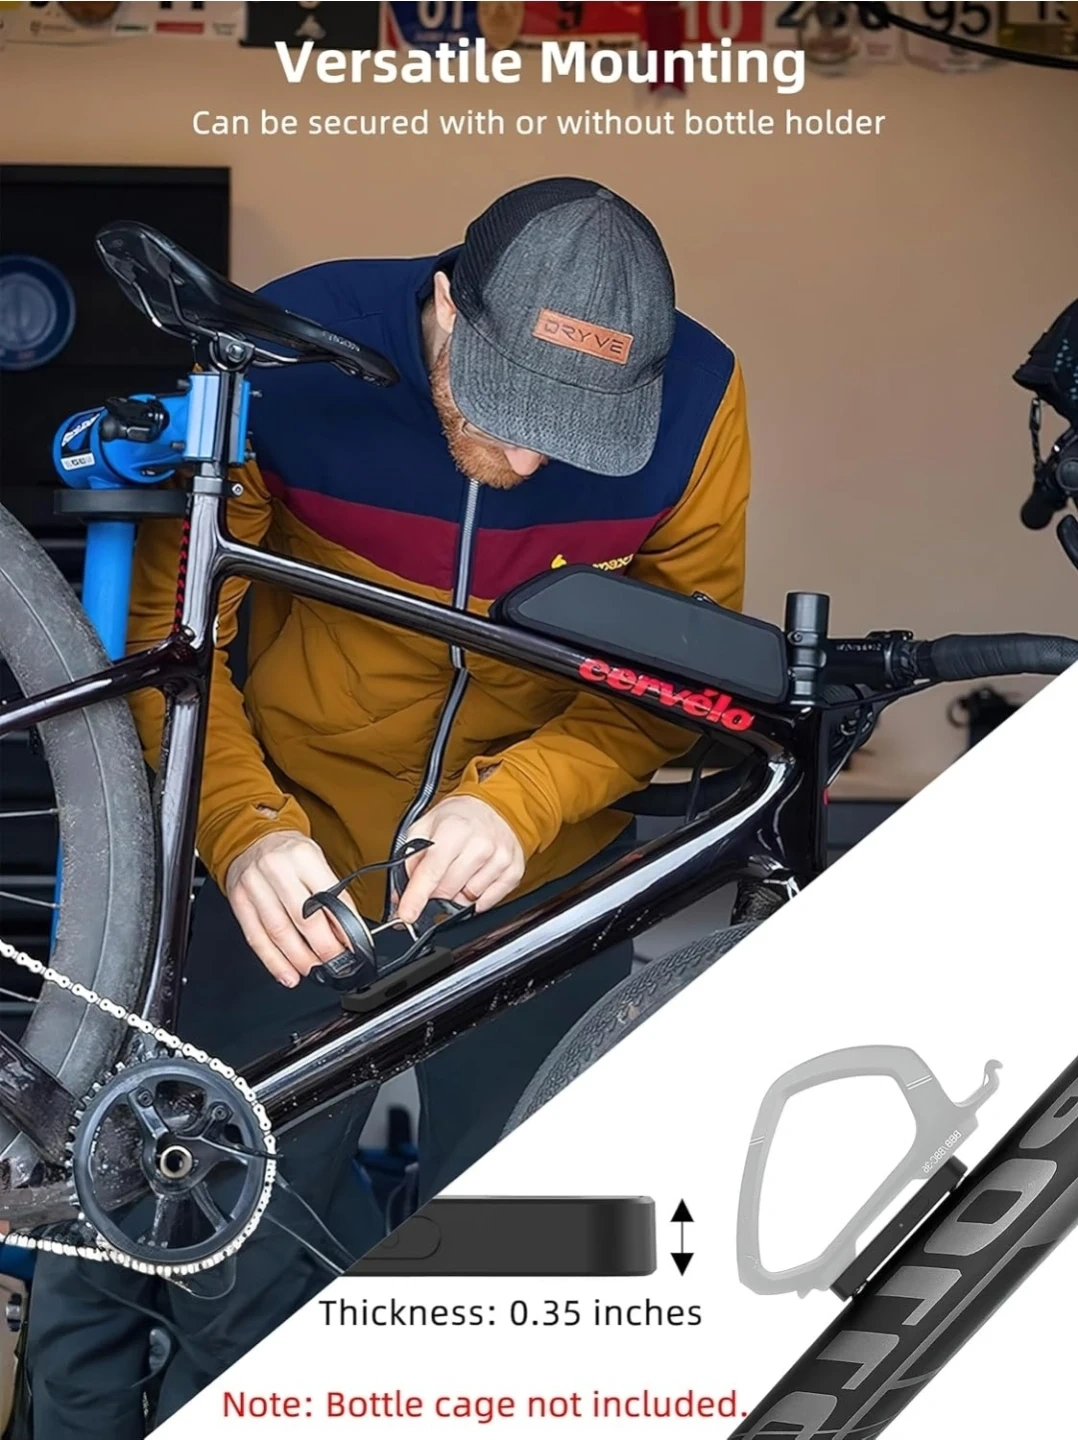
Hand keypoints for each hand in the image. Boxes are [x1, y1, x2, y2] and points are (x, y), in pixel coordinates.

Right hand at [224, 830, 357, 986]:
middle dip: (323, 948)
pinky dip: (273, 960)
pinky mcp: (239, 901)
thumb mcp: (316, 861)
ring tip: (313, 971)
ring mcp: (254, 885)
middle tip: (335, 962)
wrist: (252, 838)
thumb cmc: (289, 853)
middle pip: (304, 919)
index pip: (330, 897)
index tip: (354, 946)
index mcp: (304, 857)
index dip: (344, 927)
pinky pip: (256, 937)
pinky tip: (287, 973)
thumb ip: (330, 893)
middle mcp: (277, 869)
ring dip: (299, 959)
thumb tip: (346, 931)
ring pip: (279, 932)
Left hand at [396, 796, 524, 924]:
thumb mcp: (426, 825)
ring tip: (460, 869)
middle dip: (435, 891)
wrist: (496, 807)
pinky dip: (476, 897)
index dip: (416, 897)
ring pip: (467, 898)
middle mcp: (480, 845)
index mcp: (455, 830)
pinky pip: (487, 902)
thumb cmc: (460, 816)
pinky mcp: (513, 872)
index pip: (431, 872)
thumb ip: (411, 856)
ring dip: (457, 892)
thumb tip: (403, 890)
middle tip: (438, 874)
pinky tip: (474, 877)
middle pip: (447, 890)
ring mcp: (500, 859)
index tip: (407, 914)